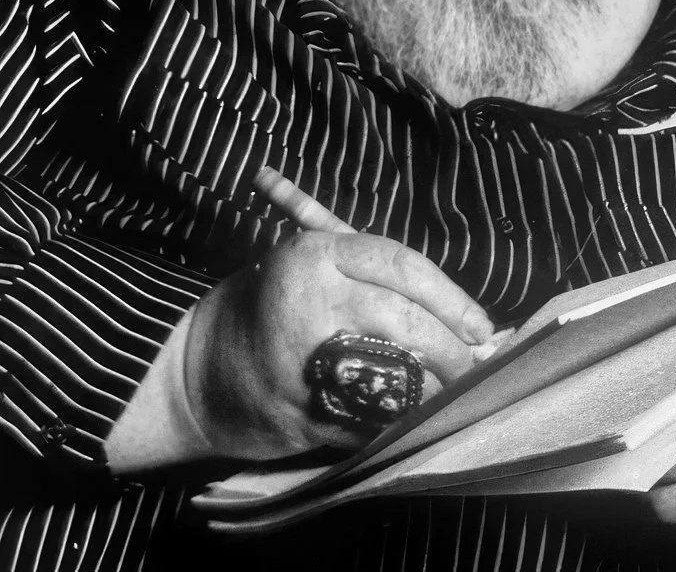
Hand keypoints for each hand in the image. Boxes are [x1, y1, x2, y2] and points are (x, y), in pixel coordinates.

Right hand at [185, 231, 494, 459]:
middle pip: (406, 319)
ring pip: (398, 374)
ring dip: (435, 387)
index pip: (403, 265)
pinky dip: (406, 420)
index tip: (479, 323)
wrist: (196, 372)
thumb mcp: (307, 264)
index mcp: (315, 254)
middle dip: (452, 346)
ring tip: (450, 389)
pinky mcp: (307, 413)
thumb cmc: (266, 307)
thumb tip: (461, 313)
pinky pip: (376, 419)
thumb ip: (374, 279)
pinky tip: (417, 415)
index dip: (450, 296)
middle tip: (474, 361)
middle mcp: (313, 302)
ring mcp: (307, 362)